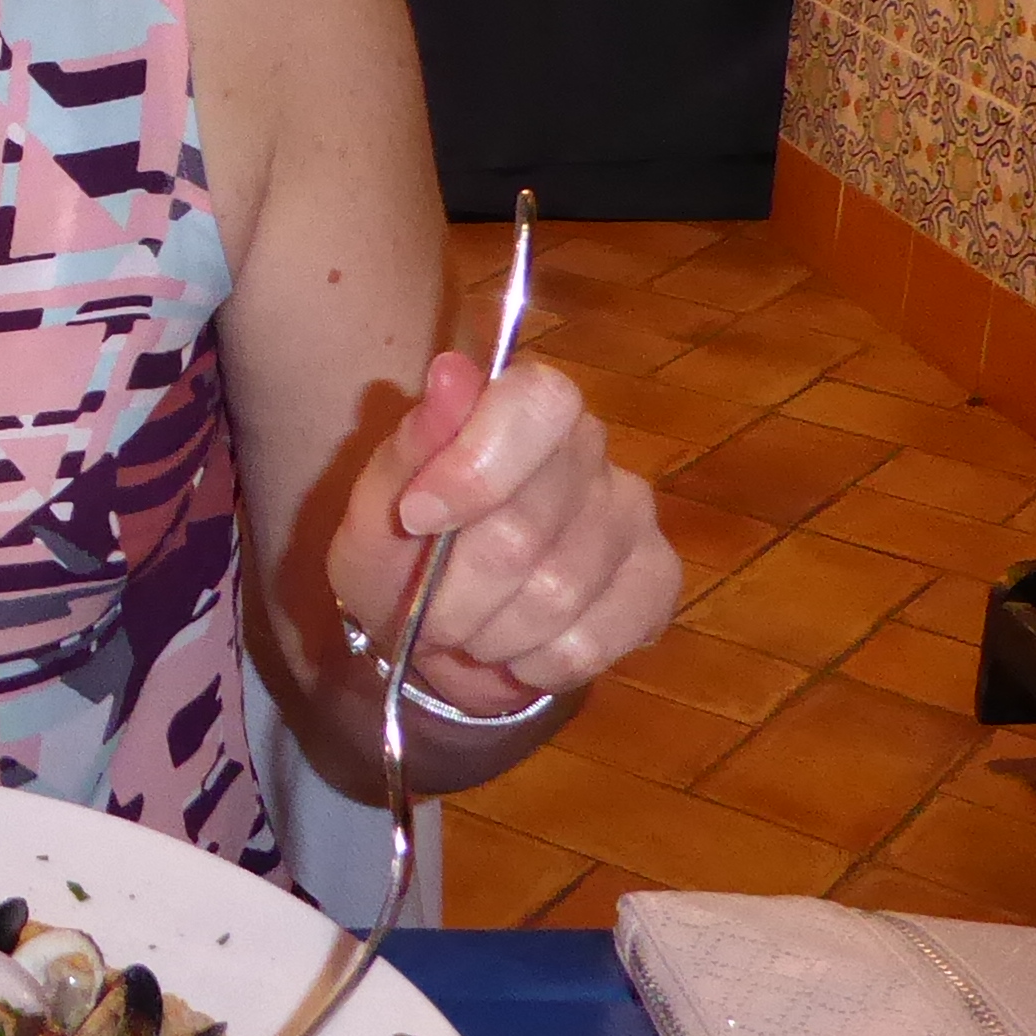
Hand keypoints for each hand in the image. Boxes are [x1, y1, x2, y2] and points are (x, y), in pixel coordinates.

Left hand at [327, 352, 676, 718]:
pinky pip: (593, 640)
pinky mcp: (657, 582)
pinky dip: (537, 663)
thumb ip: (412, 446)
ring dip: (491, 634)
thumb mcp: (378, 507)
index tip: (417, 517)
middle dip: (455, 591)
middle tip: (429, 612)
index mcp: (522, 406)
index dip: (476, 469)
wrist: (436, 631)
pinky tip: (521, 649)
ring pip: (556, 594)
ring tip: (470, 630)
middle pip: (523, 529)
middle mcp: (589, 449)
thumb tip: (450, 371)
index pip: (538, 402)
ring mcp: (631, 515)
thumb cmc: (404, 554)